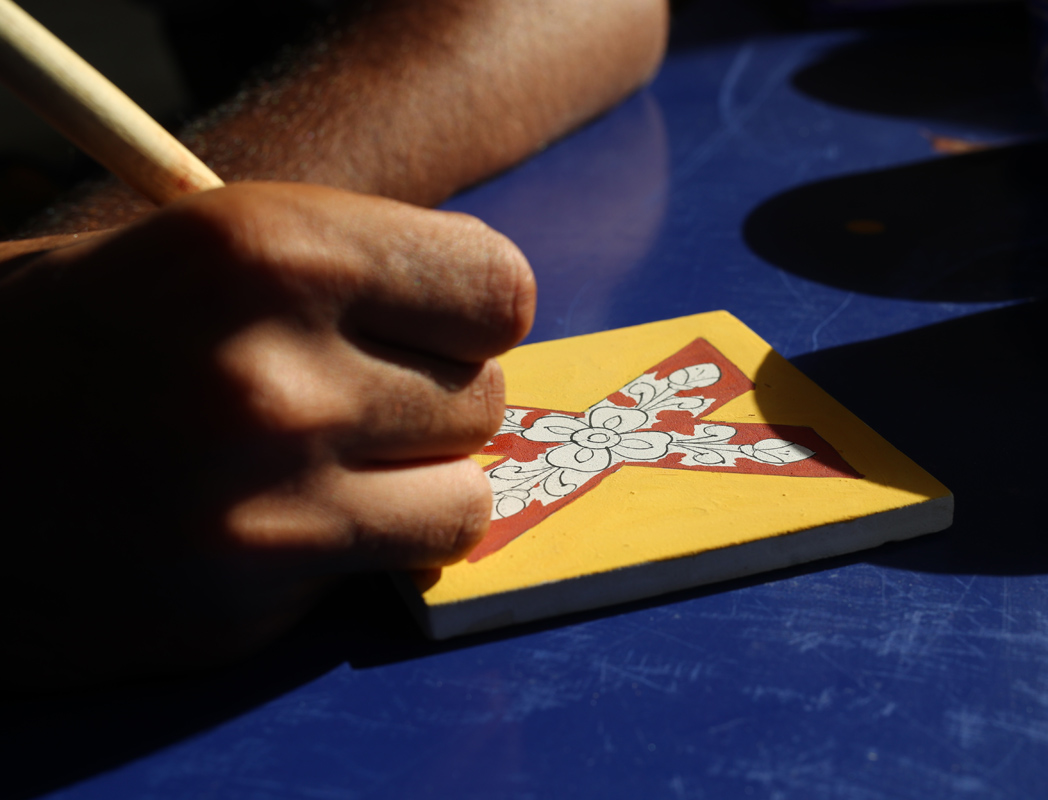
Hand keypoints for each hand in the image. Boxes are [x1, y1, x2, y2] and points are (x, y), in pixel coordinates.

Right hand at [0, 183, 534, 686]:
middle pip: (483, 396)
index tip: (439, 327)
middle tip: (359, 399)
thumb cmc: (57, 339)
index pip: (498, 288)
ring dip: (418, 485)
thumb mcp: (190, 250)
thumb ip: (346, 276)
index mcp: (266, 252)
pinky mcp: (245, 601)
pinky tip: (283, 523)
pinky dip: (360, 551)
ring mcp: (266, 505)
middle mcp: (276, 378)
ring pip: (464, 499)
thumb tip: (484, 326)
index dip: (473, 312)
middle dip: (435, 400)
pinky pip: (387, 570)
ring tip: (334, 467)